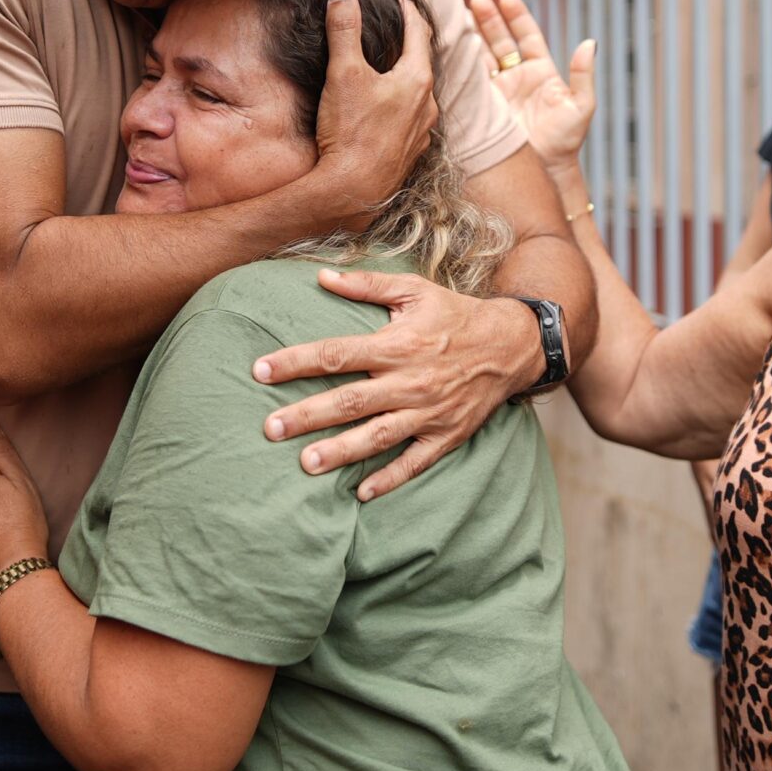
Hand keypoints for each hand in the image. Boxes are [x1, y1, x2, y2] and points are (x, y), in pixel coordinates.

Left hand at [252, 269, 542, 498]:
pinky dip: (389, 479)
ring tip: (305, 464)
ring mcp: (428, 413)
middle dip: (307, 415)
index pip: (335, 354)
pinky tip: (361, 493)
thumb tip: (321, 276)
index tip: (259, 370)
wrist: (511, 346)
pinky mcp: (446, 436)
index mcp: (396, 345)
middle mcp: (409, 382)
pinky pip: (414, 462)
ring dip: (341, 452)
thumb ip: (367, 285)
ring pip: (377, 437)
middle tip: (270, 428)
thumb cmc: (455, 316)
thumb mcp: (415, 290)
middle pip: (349, 402)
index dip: (295, 362)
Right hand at [309, 0, 435, 227]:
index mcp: (417, 79)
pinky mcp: (411, 152)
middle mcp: (427, 104)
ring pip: (419, 93)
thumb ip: (344, 29)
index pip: (418, 32)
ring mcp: (422, 131)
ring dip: (408, 77)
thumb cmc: (350, 132)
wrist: (353, 192)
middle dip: (411, 43)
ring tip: (393, 67)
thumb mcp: (343, 72)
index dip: (408, 11)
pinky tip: (389, 110)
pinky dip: (402, 106)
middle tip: (399, 28)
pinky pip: (412, 119)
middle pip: (422, 62)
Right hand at [467, 0, 593, 176]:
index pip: (527, 35)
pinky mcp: (482, 106)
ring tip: (456, 18)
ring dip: (469, 37)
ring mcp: (498, 91)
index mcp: (540, 71)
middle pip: (499, 40)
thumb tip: (590, 44)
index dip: (516, 16)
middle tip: (475, 0)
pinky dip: (459, 64)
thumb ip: (583, 76)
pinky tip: (449, 48)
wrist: (545, 171)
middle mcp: (516, 77)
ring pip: (481, 56)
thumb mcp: (581, 107)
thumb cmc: (567, 141)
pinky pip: (469, 81)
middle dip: (487, 19)